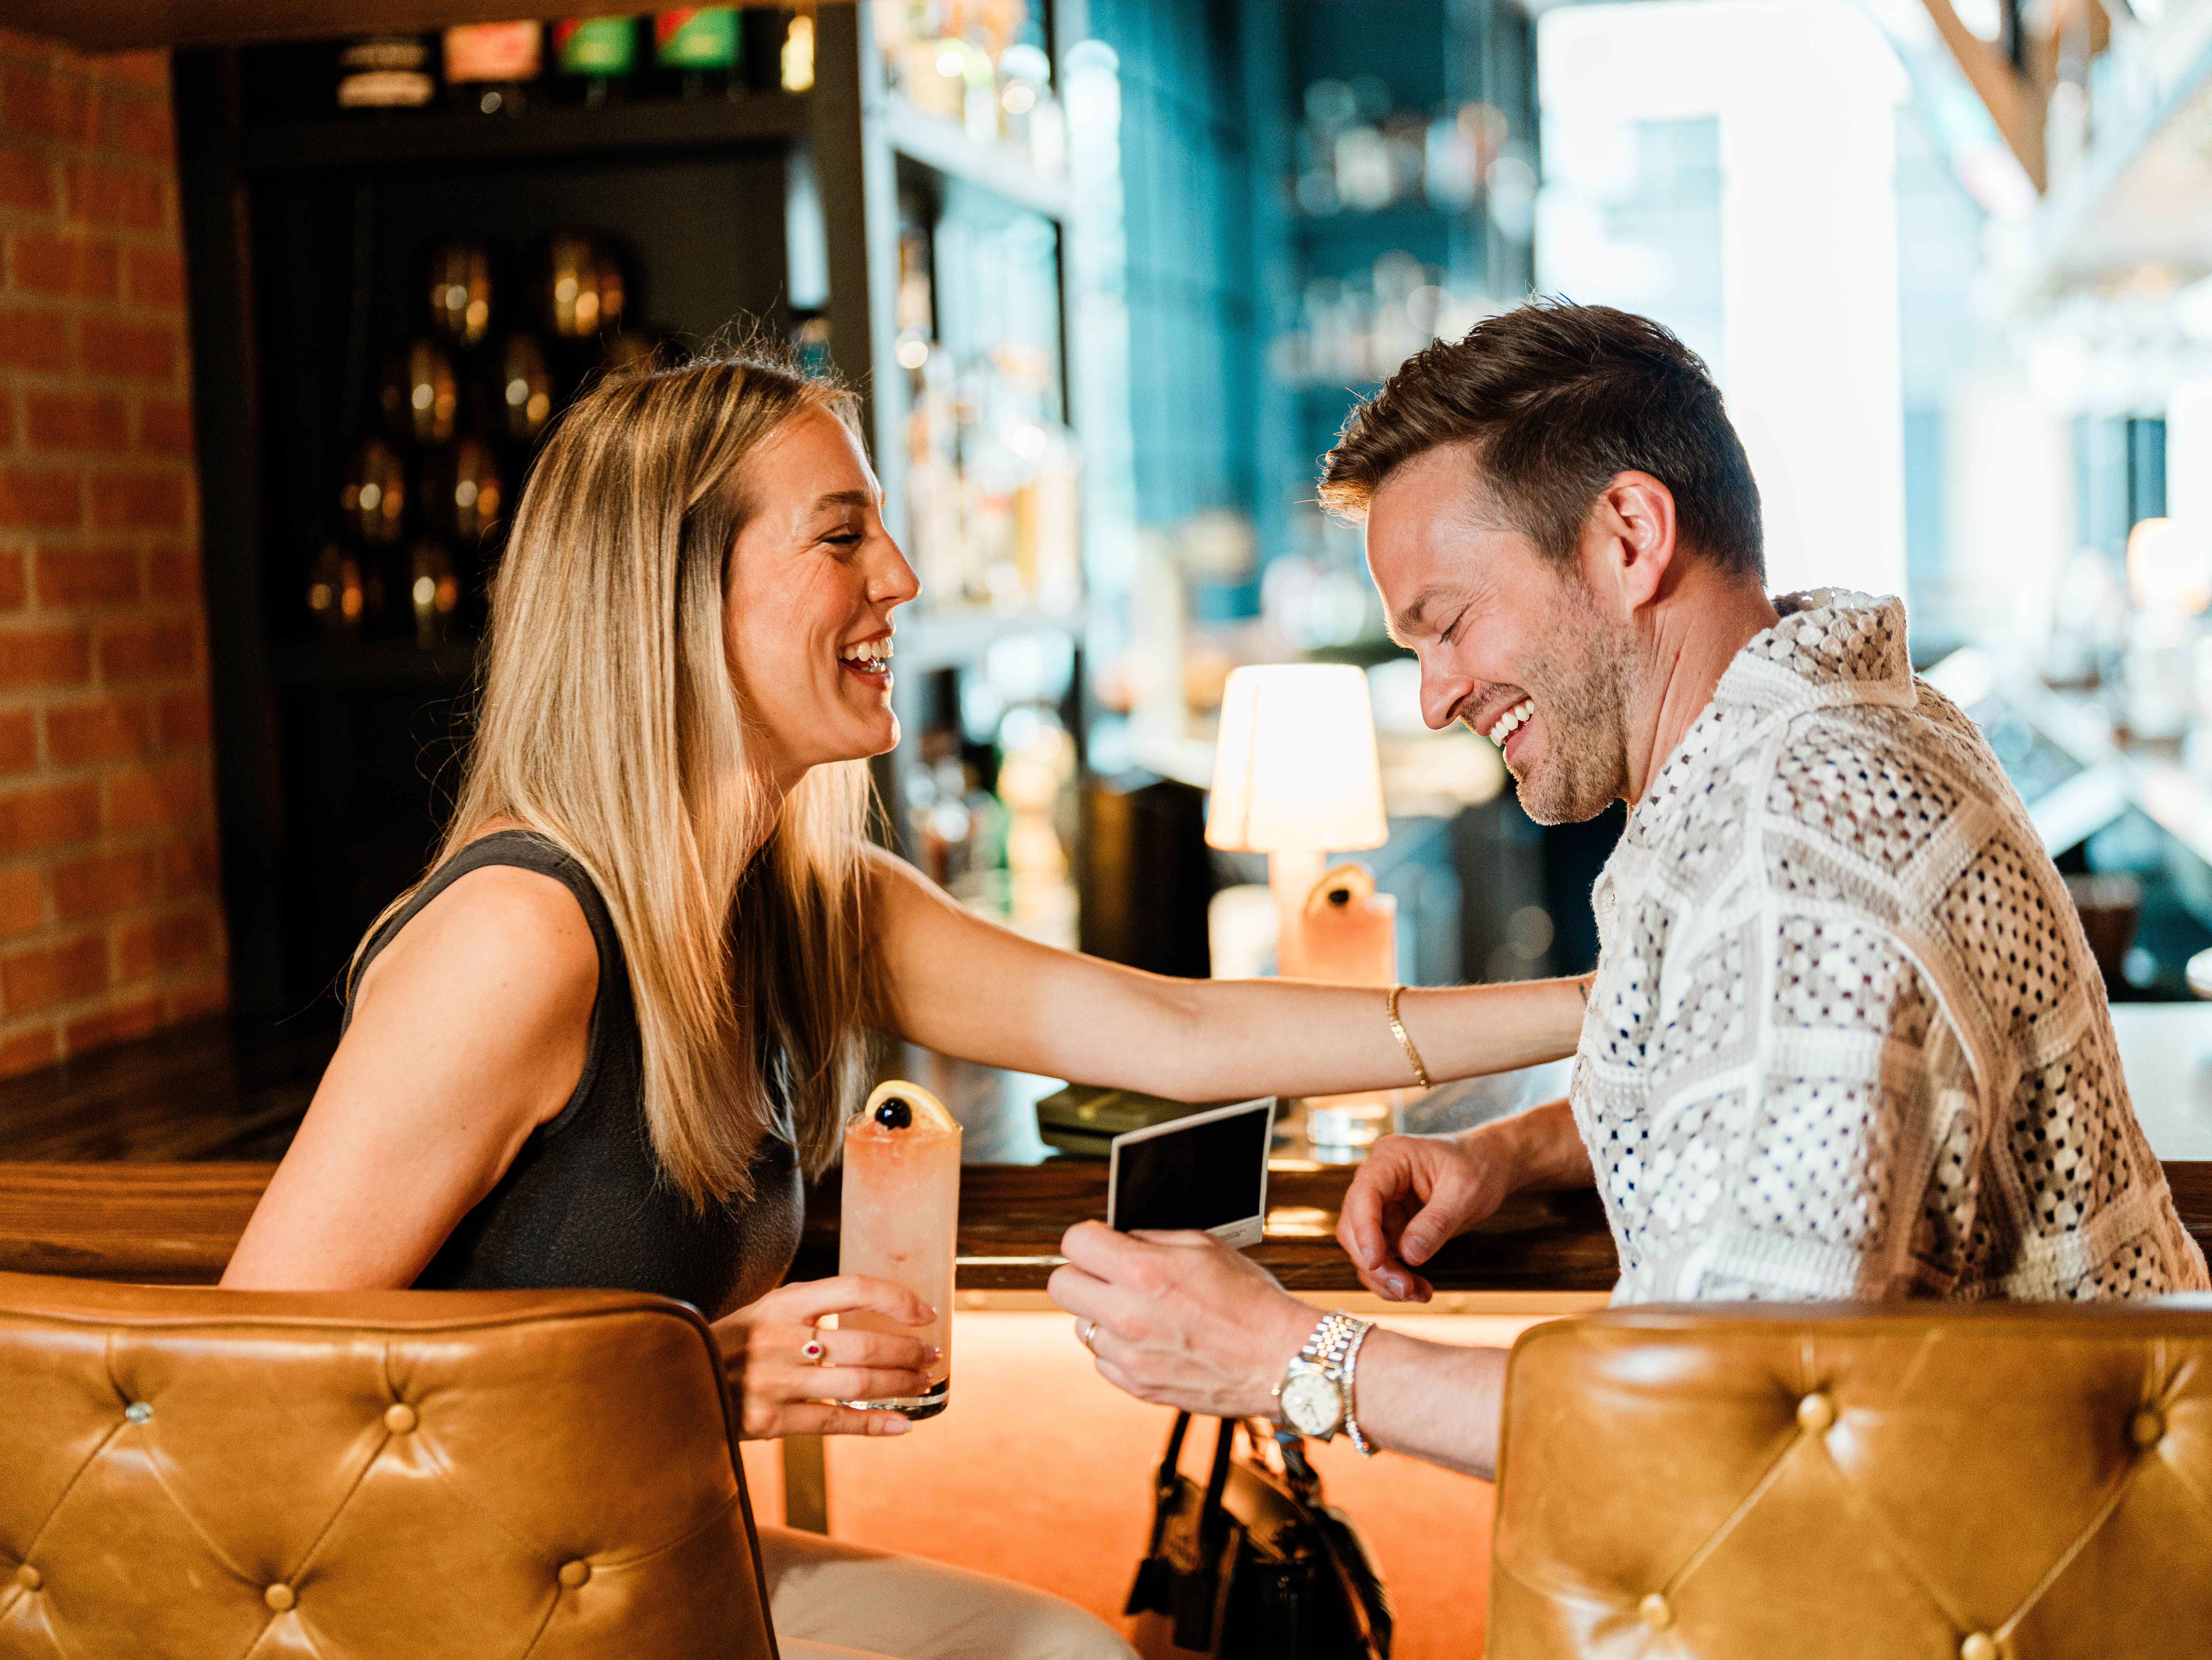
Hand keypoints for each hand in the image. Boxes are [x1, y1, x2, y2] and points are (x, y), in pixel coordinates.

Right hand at [710, 1274, 934, 1439]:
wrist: (670, 1382)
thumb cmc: (729, 1345)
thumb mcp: (764, 1312)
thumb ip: (810, 1310)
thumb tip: (874, 1315)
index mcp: (781, 1303)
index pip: (854, 1289)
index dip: (897, 1299)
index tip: (925, 1312)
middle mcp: (779, 1338)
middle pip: (865, 1343)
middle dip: (908, 1352)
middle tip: (930, 1357)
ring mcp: (773, 1381)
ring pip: (857, 1383)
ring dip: (899, 1385)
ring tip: (922, 1385)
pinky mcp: (767, 1420)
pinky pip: (833, 1422)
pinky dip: (873, 1425)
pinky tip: (900, 1424)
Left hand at [1048, 1222, 1314, 1418]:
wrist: (1281, 1359)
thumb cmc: (1252, 1302)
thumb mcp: (1206, 1247)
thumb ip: (1154, 1240)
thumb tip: (1123, 1239)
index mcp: (1142, 1272)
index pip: (1074, 1243)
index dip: (1088, 1238)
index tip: (1101, 1243)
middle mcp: (1127, 1315)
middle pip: (1060, 1284)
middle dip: (1081, 1273)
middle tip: (1108, 1275)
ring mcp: (1129, 1355)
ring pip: (1080, 1326)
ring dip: (1102, 1315)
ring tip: (1140, 1312)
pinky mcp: (1137, 1386)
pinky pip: (1103, 1360)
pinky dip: (1120, 1349)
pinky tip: (1151, 1340)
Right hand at [1338, 1130, 1515, 1301]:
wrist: (1491, 1167)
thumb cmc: (1478, 1167)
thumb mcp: (1465, 1192)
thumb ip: (1436, 1223)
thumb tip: (1409, 1255)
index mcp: (1391, 1157)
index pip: (1364, 1193)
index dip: (1364, 1229)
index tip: (1375, 1262)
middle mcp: (1378, 1180)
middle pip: (1354, 1225)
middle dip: (1375, 1262)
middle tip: (1404, 1288)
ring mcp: (1382, 1205)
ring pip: (1363, 1247)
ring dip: (1384, 1276)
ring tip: (1417, 1293)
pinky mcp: (1391, 1227)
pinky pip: (1382, 1257)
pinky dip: (1395, 1277)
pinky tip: (1419, 1289)